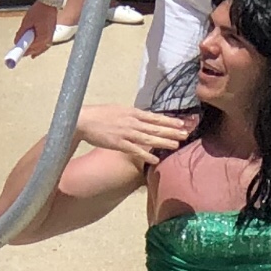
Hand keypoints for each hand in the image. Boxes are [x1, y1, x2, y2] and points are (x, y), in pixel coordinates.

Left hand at [14, 0, 57, 57]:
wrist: (49, 3)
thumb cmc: (39, 10)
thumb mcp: (27, 21)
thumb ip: (21, 33)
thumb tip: (16, 41)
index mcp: (42, 37)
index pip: (30, 49)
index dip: (23, 52)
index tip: (17, 56)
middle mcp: (48, 40)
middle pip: (36, 50)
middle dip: (27, 51)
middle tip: (19, 53)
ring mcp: (50, 37)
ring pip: (40, 49)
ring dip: (33, 50)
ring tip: (26, 52)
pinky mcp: (51, 34)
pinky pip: (44, 45)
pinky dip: (39, 48)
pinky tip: (35, 51)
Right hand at [76, 104, 198, 168]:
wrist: (83, 120)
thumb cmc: (99, 115)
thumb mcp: (119, 110)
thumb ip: (132, 115)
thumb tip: (142, 117)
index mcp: (133, 112)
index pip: (156, 117)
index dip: (170, 120)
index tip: (182, 122)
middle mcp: (133, 122)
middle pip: (156, 127)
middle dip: (172, 131)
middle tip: (186, 133)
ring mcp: (127, 133)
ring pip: (149, 138)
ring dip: (164, 142)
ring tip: (176, 145)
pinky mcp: (119, 144)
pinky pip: (135, 151)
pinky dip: (146, 156)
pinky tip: (155, 160)